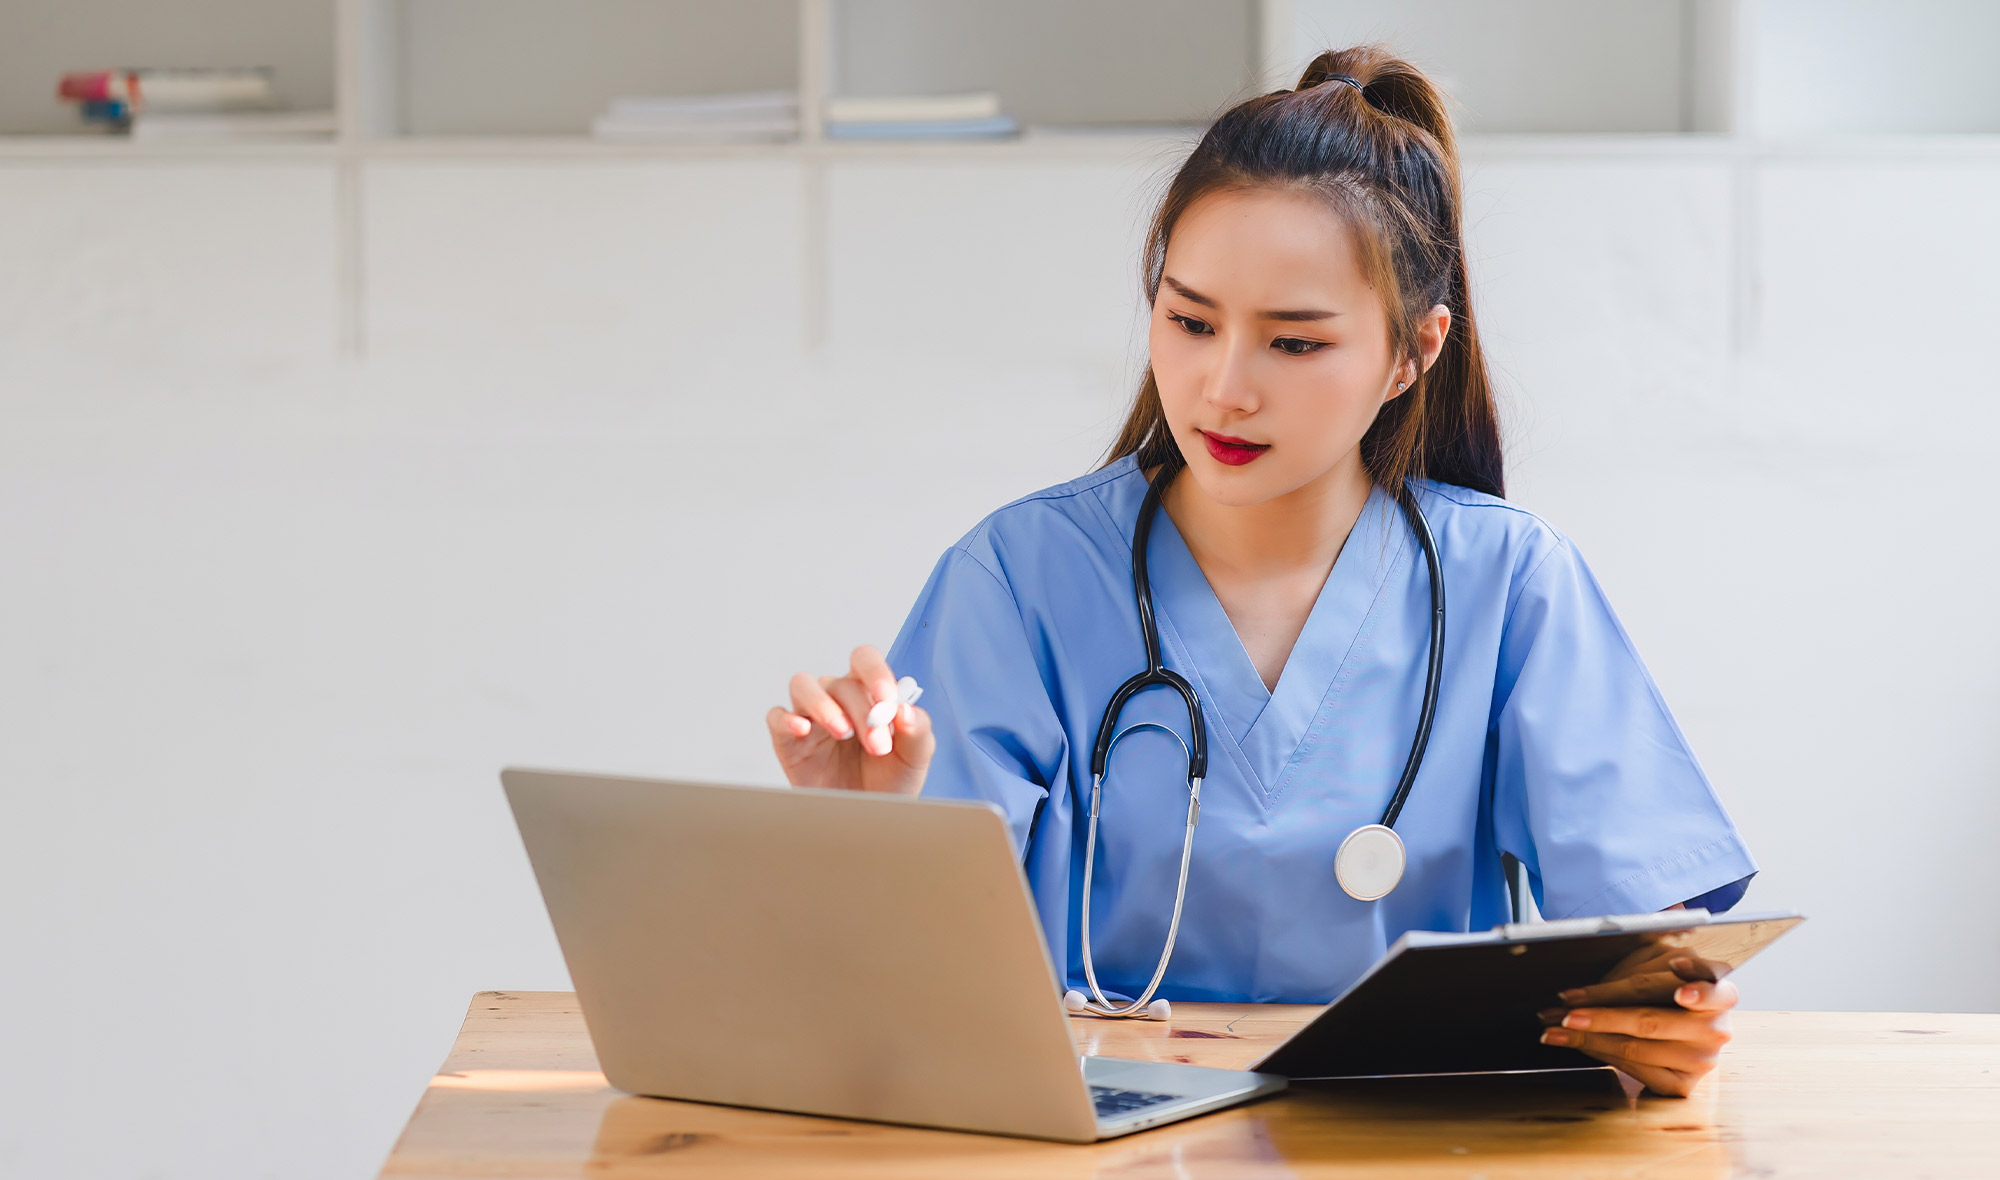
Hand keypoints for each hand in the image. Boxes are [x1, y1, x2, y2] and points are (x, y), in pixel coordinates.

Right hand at [766, 645, 933, 794]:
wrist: (869, 818)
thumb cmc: (891, 782)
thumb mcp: (915, 757)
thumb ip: (918, 729)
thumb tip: (905, 708)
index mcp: (868, 692)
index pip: (864, 661)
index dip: (874, 672)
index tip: (886, 699)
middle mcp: (837, 698)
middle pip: (841, 683)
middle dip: (863, 713)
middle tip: (878, 746)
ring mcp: (810, 717)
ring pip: (803, 685)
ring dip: (823, 705)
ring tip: (843, 731)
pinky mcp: (788, 740)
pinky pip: (777, 717)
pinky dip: (786, 719)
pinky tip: (803, 729)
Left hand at [1540, 955, 1735, 1096]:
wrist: (1679, 1043)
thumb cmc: (1662, 996)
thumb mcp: (1660, 968)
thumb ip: (1647, 960)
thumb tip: (1612, 946)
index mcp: (1722, 992)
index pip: (1711, 987)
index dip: (1696, 987)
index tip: (1678, 978)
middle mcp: (1716, 1028)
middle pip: (1651, 1019)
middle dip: (1602, 1011)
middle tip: (1567, 1005)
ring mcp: (1701, 1061)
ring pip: (1635, 1046)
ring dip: (1588, 1035)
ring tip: (1555, 1025)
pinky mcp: (1682, 1084)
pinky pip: (1632, 1069)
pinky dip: (1597, 1051)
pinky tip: (1574, 1041)